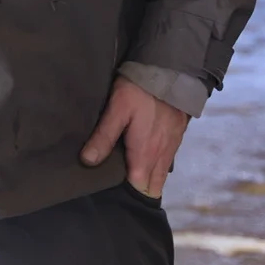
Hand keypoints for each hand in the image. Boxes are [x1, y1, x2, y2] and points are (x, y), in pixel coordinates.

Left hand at [80, 76, 190, 199]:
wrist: (172, 72)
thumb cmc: (140, 92)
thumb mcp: (117, 110)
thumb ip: (103, 136)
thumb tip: (87, 162)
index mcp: (144, 154)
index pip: (137, 187)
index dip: (126, 191)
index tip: (112, 191)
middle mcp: (160, 156)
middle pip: (151, 185)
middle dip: (139, 190)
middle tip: (121, 189)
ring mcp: (171, 147)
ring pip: (161, 175)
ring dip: (150, 180)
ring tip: (133, 181)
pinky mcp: (177, 137)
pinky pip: (167, 162)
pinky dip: (158, 168)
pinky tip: (148, 163)